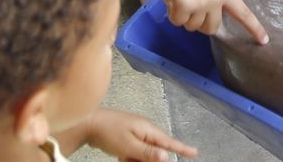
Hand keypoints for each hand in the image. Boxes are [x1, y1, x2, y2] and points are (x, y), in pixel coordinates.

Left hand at [76, 107, 198, 160]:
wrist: (88, 124)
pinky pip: (134, 152)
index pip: (168, 141)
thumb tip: (167, 156)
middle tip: (129, 157)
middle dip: (147, 160)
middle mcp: (144, 130)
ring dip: (135, 159)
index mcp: (147, 129)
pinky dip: (129, 157)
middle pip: (155, 151)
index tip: (195, 152)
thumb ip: (147, 152)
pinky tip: (120, 156)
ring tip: (123, 156)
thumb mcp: (128, 146)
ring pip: (143, 154)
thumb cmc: (108, 133)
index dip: (182, 148)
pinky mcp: (127, 137)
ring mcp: (135, 133)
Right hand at [156, 0, 266, 43]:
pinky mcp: (185, 7)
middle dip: (199, 22)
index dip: (253, 27)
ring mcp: (201, 4)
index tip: (264, 40)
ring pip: (192, 26)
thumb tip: (207, 16)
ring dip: (183, 16)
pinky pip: (177, 21)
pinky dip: (172, 13)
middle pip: (211, 28)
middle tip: (190, 4)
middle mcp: (215, 0)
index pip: (242, 12)